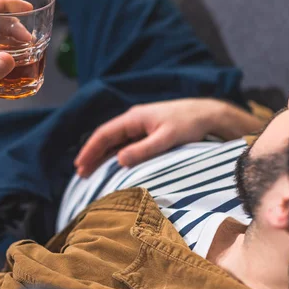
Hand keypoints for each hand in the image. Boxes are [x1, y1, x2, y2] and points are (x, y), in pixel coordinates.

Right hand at [74, 99, 263, 175]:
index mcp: (133, 118)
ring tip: (91, 172)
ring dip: (102, 156)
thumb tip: (119, 160)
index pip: (104, 134)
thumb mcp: (167, 138)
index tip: (80, 165)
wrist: (209, 114)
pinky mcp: (148, 132)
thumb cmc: (189, 124)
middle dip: (92, 155)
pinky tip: (112, 166)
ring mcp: (140, 126)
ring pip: (115, 142)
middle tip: (81, 173)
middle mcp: (133, 120)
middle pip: (106, 138)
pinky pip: (125, 144)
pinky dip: (115, 155)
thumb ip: (143, 150)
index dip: (90, 150)